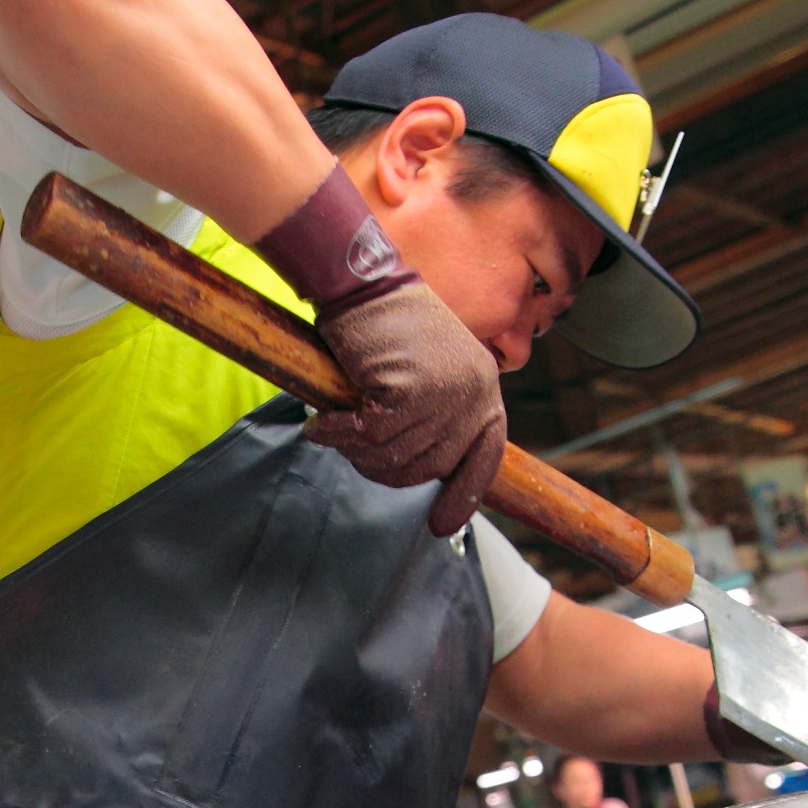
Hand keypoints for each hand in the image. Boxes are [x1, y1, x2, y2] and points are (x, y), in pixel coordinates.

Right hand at [307, 283, 507, 538]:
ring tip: (333, 431)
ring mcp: (447, 393)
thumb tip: (417, 468)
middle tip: (352, 451)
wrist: (361, 280)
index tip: (440, 528)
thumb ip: (435, 414)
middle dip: (385, 468)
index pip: (484, 457)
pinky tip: (322, 423)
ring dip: (356, 451)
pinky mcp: (412, 391)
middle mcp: (476, 392)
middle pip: (431, 466)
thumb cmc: (384, 324)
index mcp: (485, 389)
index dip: (462, 497)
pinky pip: (371, 436)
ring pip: (396, 454)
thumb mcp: (427, 370)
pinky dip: (341, 434)